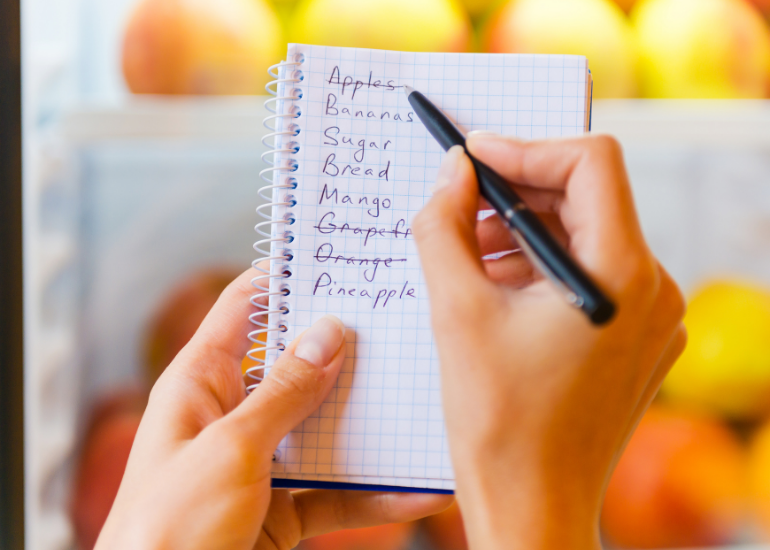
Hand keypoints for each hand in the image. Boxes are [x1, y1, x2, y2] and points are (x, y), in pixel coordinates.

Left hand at [95, 270, 450, 549]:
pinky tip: (417, 491)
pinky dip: (375, 494)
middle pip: (300, 367)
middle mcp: (233, 414)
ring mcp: (261, 463)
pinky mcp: (282, 509)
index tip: (341, 258)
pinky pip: (336, 492)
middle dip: (351, 352)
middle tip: (406, 326)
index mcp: (202, 382)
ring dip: (374, 427)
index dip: (289, 276)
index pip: (246, 307)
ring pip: (327, 430)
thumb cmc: (168, 530)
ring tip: (428, 409)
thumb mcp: (232, 449)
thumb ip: (286, 393)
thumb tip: (329, 333)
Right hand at [412, 134, 686, 549]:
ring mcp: (656, 320)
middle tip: (462, 207)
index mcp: (622, 276)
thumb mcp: (456, 313)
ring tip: (472, 257)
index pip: (591, 162)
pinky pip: (599, 278)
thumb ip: (446, 226)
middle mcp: (657, 291)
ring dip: (530, 234)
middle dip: (521, 194)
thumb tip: (452, 171)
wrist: (535, 510)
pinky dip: (549, 271)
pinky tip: (502, 293)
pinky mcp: (643, 342)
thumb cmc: (499, 426)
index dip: (528, 147)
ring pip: (592, 238)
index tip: (476, 156)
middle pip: (591, 199)